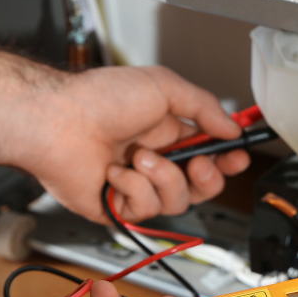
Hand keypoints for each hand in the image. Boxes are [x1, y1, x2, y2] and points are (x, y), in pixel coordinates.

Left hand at [22, 66, 250, 223]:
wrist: (59, 122)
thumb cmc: (100, 99)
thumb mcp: (164, 86)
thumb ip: (204, 107)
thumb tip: (230, 127)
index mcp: (167, 133)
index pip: (209, 154)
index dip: (227, 159)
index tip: (237, 156)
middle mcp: (154, 162)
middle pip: (200, 186)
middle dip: (206, 176)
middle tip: (198, 162)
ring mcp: (136, 186)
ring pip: (177, 201)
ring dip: (162, 177)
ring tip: (138, 157)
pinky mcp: (118, 208)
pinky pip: (145, 210)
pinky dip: (132, 188)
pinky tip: (114, 172)